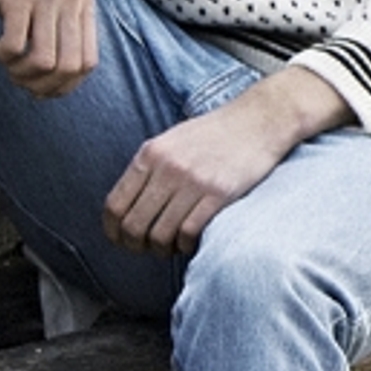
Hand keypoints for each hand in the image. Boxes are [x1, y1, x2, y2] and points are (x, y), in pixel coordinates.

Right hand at [0, 0, 96, 96]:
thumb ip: (55, 32)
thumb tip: (54, 84)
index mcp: (83, 0)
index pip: (88, 64)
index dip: (62, 86)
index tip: (36, 86)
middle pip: (68, 69)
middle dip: (39, 85)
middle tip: (14, 76)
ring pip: (44, 63)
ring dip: (18, 73)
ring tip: (2, 60)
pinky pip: (15, 47)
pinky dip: (0, 55)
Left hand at [101, 67, 345, 254]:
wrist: (258, 120)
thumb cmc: (215, 133)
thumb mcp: (172, 141)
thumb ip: (149, 169)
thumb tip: (127, 206)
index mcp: (150, 154)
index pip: (115, 204)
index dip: (112, 230)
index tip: (119, 240)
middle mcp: (167, 167)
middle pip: (134, 225)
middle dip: (135, 245)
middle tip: (146, 249)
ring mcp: (193, 181)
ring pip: (160, 235)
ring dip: (162, 249)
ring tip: (171, 247)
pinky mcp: (218, 194)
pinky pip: (189, 234)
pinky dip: (185, 246)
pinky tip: (190, 242)